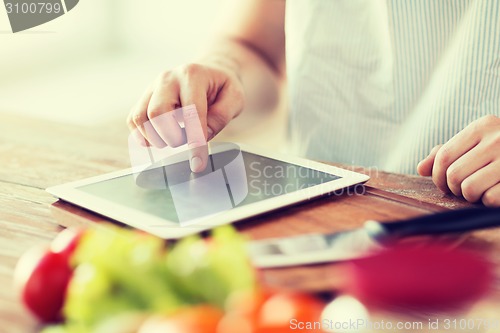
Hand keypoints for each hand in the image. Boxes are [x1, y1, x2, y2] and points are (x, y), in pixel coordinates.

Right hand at [127, 62, 244, 171]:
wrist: (210, 73)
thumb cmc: (222, 88)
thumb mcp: (235, 98)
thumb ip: (221, 116)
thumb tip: (203, 136)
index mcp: (192, 75)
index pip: (191, 112)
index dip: (195, 140)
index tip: (198, 163)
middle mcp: (168, 78)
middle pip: (157, 112)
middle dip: (172, 137)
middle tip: (185, 141)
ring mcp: (153, 87)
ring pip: (140, 117)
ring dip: (155, 138)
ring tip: (173, 139)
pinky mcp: (145, 98)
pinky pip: (133, 119)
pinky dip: (142, 135)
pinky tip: (158, 140)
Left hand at [417, 115, 499, 206]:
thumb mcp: (478, 144)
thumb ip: (448, 153)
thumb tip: (421, 168)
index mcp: (483, 126)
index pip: (443, 156)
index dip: (438, 176)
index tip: (444, 184)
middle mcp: (499, 138)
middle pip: (453, 175)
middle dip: (454, 189)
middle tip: (465, 189)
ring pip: (469, 188)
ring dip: (471, 197)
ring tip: (481, 191)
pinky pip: (490, 199)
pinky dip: (489, 202)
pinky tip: (497, 194)